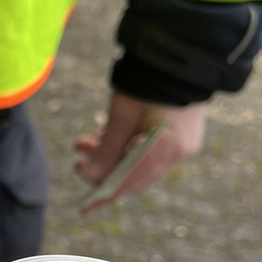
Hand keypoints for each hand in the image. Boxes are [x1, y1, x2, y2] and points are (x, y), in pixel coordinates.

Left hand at [75, 92, 205, 214]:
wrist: (179, 52)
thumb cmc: (147, 81)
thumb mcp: (120, 116)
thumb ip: (105, 150)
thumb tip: (89, 176)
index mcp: (167, 148)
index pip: (130, 182)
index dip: (105, 195)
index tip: (85, 208)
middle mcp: (179, 152)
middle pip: (135, 175)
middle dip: (104, 170)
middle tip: (78, 161)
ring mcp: (183, 145)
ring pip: (139, 163)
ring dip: (111, 156)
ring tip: (85, 142)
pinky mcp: (180, 136)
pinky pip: (148, 152)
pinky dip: (126, 148)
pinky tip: (104, 136)